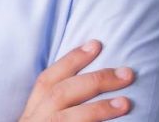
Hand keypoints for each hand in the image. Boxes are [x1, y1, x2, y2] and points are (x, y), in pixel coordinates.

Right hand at [19, 40, 134, 120]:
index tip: (96, 44)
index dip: (71, 60)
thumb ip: (57, 105)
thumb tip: (91, 84)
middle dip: (95, 80)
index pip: (48, 79)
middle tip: (126, 72)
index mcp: (32, 111)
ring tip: (125, 102)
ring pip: (69, 119)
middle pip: (62, 94)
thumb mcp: (40, 120)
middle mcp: (35, 121)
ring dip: (98, 108)